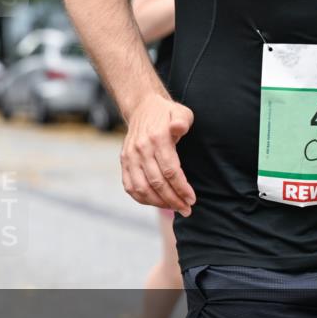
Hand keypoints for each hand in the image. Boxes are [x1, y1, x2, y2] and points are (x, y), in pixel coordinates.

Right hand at [120, 93, 195, 215]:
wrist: (142, 108)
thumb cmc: (166, 114)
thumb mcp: (180, 112)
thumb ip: (182, 120)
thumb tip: (179, 128)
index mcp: (157, 138)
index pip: (170, 171)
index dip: (182, 188)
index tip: (192, 199)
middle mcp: (141, 149)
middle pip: (157, 183)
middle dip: (174, 200)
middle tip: (187, 209)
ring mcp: (130, 156)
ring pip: (142, 188)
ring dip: (158, 203)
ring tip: (174, 207)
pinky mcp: (124, 162)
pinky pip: (130, 187)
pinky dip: (142, 199)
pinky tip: (156, 202)